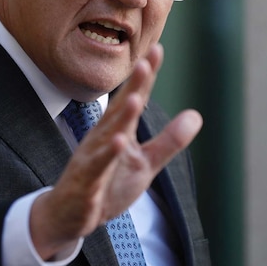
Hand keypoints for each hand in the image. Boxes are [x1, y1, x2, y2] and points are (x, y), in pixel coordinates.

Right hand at [28, 43, 202, 259]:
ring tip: (137, 98)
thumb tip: (196, 115)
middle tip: (146, 62)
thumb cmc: (107, 184)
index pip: (135, 98)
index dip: (146, 76)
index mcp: (118, 130)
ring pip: (107, 134)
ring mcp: (92, 157)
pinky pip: (97, 165)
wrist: (70, 216)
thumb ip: (169, 141)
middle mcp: (103, 137)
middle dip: (133, 86)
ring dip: (122, 116)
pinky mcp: (86, 180)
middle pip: (120, 108)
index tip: (157, 49)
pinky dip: (107, 153)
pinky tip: (118, 141)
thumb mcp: (146, 163)